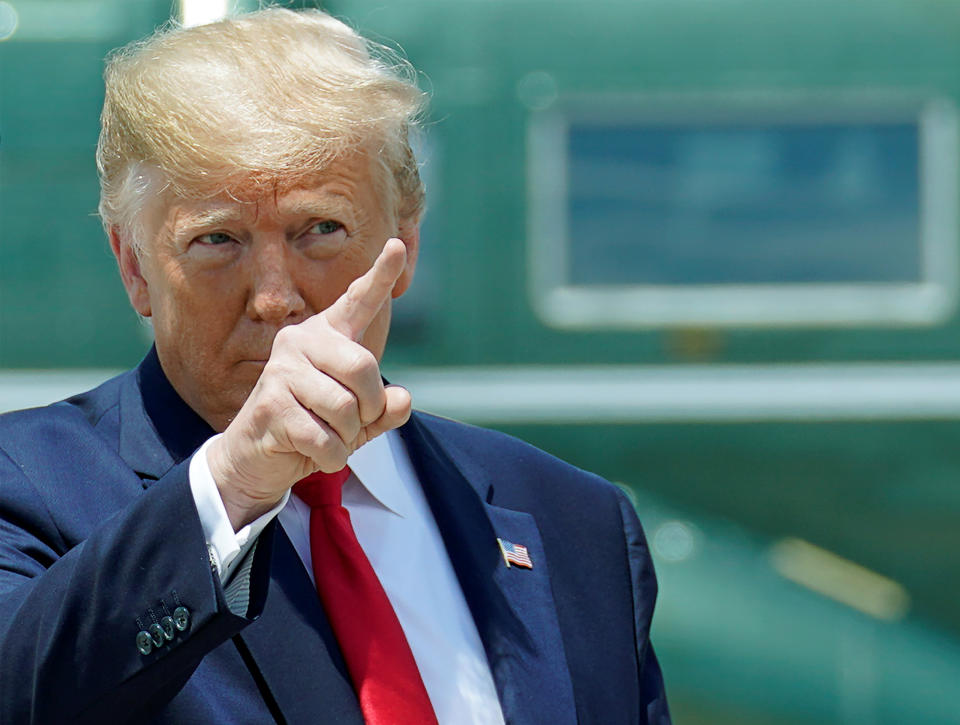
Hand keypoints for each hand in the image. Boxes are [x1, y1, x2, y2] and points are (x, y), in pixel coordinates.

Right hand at [206, 238, 411, 529]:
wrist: (254, 459)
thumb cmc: (310, 429)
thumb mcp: (356, 420)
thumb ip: (384, 410)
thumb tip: (402, 400)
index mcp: (326, 336)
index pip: (358, 301)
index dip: (381, 276)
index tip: (397, 246)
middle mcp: (301, 341)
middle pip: (363, 368)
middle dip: (369, 407)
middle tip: (353, 422)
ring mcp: (282, 371)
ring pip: (346, 407)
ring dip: (347, 436)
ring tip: (325, 436)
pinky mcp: (270, 405)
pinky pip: (326, 438)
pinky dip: (330, 456)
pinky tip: (311, 452)